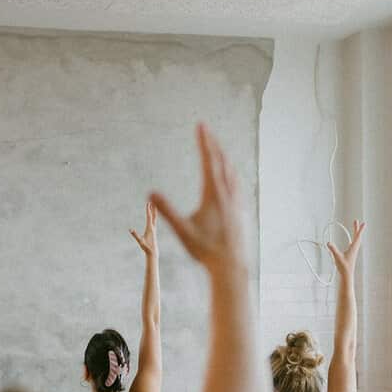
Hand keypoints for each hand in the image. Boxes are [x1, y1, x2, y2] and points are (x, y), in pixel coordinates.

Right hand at [130, 199, 158, 257]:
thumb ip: (135, 235)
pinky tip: (154, 215)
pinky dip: (154, 216)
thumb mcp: (140, 241)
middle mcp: (153, 227)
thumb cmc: (146, 247)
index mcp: (150, 228)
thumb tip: (130, 230)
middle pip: (153, 215)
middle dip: (152, 208)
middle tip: (152, 200)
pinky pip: (154, 221)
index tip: (148, 203)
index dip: (148, 210)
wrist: (153, 252)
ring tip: (154, 205)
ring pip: (155, 218)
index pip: (149, 217)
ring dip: (154, 211)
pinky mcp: (154, 231)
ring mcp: (154, 229)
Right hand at [149, 124, 247, 272]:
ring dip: (223, 157)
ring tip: (218, 148)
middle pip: (222, 162)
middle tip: (206, 129)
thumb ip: (167, 211)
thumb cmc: (205, 250)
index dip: (204, 142)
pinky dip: (231, 173)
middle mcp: (228, 194)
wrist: (231, 266)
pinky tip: (231, 177)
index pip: (208, 161)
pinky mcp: (240, 211)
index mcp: (214, 195)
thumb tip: (151, 193)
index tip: (200, 125)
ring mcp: (237, 202)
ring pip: (232, 172)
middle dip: (213, 144)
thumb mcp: (182, 231)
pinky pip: (237, 184)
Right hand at [326, 220, 366, 277]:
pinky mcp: (351, 254)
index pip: (357, 236)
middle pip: (357, 236)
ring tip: (355, 229)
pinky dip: (353, 240)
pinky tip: (351, 241)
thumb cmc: (344, 267)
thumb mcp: (337, 257)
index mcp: (353, 248)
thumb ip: (333, 249)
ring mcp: (353, 251)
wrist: (347, 275)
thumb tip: (328, 242)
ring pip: (356, 240)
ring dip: (356, 233)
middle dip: (357, 228)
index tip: (363, 223)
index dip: (360, 229)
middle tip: (357, 222)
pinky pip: (353, 244)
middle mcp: (354, 249)